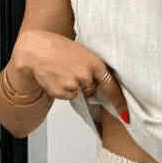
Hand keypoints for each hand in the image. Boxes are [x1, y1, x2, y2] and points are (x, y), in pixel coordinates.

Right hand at [15, 30, 130, 120]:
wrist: (36, 50)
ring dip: (72, 87)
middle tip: (72, 71)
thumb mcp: (82, 52)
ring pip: (78, 93)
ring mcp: (74, 85)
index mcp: (95, 63)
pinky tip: (56, 77)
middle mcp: (86, 75)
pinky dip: (62, 90)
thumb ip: (93, 66)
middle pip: (92, 90)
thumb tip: (101, 80)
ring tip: (62, 72)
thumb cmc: (58, 48)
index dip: (118, 101)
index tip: (125, 114)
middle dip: (86, 85)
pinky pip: (67, 96)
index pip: (111, 86)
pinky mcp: (62, 92)